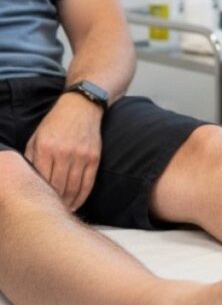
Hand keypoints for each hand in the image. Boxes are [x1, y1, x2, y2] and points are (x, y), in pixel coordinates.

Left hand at [24, 92, 103, 210]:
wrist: (81, 107)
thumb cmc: (55, 123)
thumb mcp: (36, 137)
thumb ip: (30, 158)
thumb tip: (27, 181)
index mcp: (45, 148)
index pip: (41, 180)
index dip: (39, 196)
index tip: (37, 206)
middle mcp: (63, 153)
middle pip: (57, 187)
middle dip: (53, 202)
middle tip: (50, 214)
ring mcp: (81, 155)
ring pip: (73, 187)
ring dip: (67, 203)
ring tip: (62, 212)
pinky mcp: (94, 157)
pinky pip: (88, 182)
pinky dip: (82, 196)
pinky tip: (76, 203)